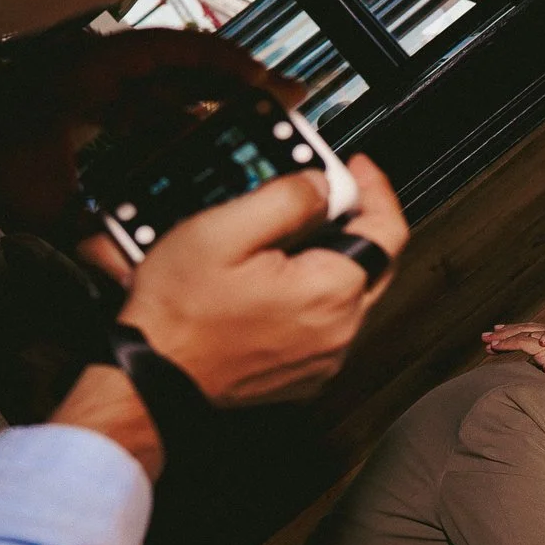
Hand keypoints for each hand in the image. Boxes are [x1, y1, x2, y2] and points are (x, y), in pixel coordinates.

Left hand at [0, 29, 306, 232]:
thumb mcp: (38, 202)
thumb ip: (92, 238)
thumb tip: (136, 282)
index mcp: (93, 74)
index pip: (177, 53)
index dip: (229, 68)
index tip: (269, 85)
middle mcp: (95, 67)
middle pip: (183, 64)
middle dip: (234, 83)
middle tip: (283, 100)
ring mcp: (89, 79)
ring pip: (166, 82)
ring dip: (210, 98)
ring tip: (255, 118)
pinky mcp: (82, 97)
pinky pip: (143, 99)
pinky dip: (176, 113)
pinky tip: (201, 136)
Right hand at [116, 155, 407, 405]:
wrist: (156, 374)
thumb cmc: (181, 314)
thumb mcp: (225, 229)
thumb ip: (286, 198)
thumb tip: (322, 186)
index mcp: (330, 291)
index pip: (388, 231)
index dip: (375, 190)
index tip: (357, 170)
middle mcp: (339, 330)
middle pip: (375, 264)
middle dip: (358, 224)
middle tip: (325, 198)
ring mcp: (324, 357)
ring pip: (352, 296)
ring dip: (334, 262)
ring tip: (290, 240)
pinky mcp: (305, 373)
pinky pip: (328, 325)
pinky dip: (315, 298)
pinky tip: (279, 282)